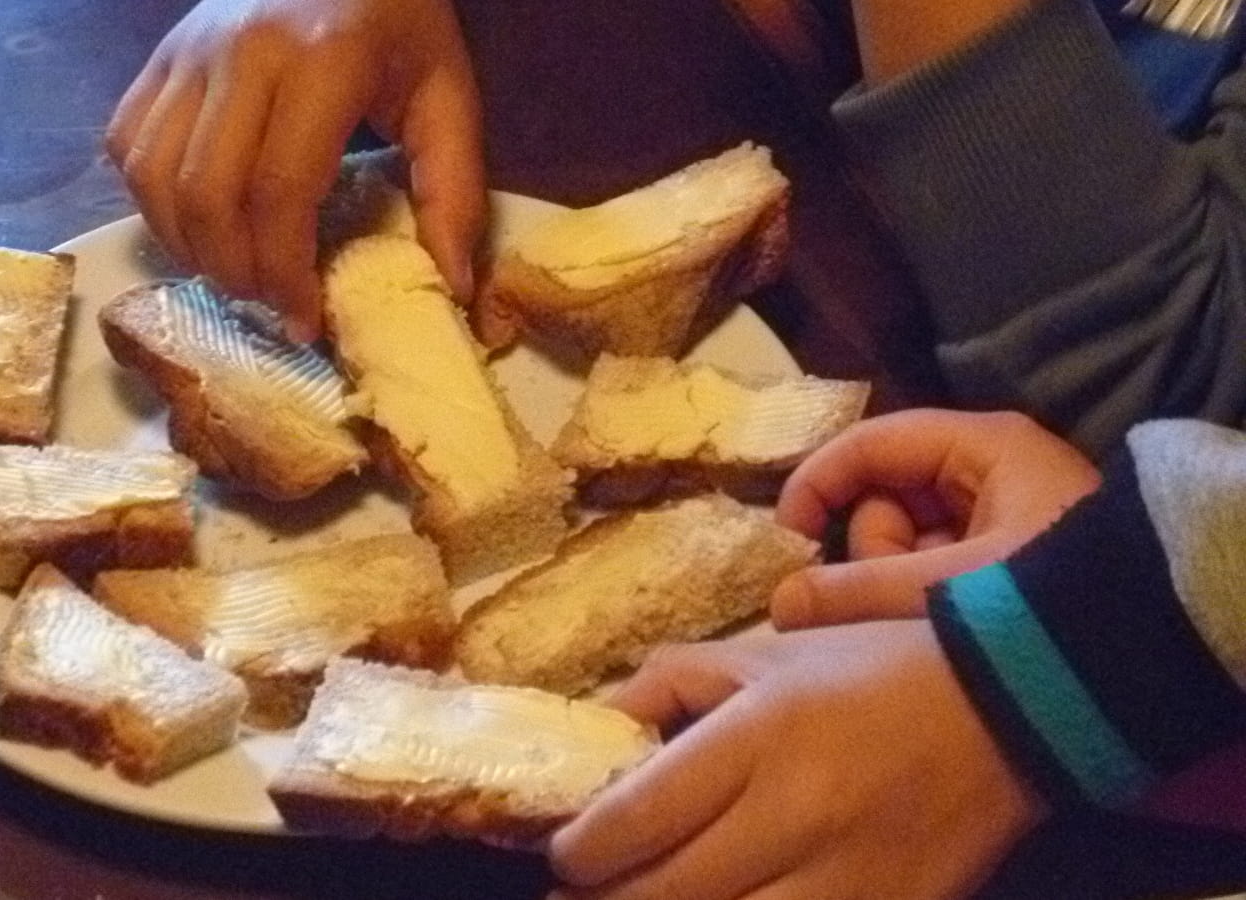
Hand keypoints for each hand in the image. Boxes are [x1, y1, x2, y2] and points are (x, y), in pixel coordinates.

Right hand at [105, 0, 485, 340]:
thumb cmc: (397, 22)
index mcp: (322, 60)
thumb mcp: (446, 93)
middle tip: (268, 303)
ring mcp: (189, 52)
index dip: (286, 272)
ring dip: (187, 246)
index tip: (305, 319)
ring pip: (154, 177)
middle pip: (207, 194)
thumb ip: (454, 189)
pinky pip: (127, 144)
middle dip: (234, 271)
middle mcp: (241, 51)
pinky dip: (151, 202)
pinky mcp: (159, 59)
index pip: (280, 190)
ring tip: (232, 272)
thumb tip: (452, 285)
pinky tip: (196, 224)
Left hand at [547, 623, 1042, 899]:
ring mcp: (849, 882)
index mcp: (758, 738)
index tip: (562, 853)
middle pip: (667, 895)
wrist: (1011, 707)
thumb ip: (670, 681)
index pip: (637, 818)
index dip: (579, 850)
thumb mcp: (765, 651)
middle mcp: (797, 816)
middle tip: (582, 893)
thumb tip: (598, 726)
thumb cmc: (871, 670)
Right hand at [770, 409, 1099, 627]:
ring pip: (905, 535)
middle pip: (885, 491)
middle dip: (873, 548)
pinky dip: (922, 595)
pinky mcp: (1003, 556)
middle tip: (890, 595)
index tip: (785, 538)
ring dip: (897, 579)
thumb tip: (779, 604)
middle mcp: (988, 469)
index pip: (871, 441)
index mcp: (982, 446)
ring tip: (933, 617)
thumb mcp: (946, 591)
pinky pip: (933, 564)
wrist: (1156, 652)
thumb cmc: (1051, 600)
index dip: (818, 482)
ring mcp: (997, 514)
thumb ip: (855, 593)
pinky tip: (944, 625)